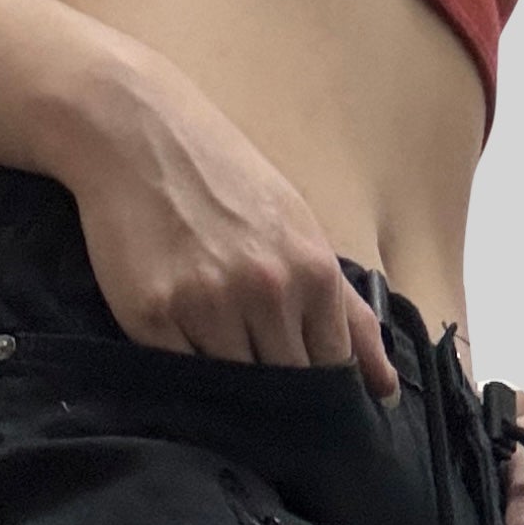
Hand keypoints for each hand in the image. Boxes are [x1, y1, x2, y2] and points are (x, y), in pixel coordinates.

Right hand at [23, 31, 399, 400]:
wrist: (137, 133)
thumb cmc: (226, 182)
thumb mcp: (302, 232)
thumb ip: (350, 314)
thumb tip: (386, 389)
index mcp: (312, 272)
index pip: (332, 369)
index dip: (322, 388)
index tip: (308, 390)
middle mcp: (265, 291)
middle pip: (286, 384)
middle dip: (279, 391)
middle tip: (258, 368)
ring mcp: (208, 306)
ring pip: (235, 387)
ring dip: (231, 383)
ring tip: (217, 343)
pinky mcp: (153, 317)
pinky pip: (181, 375)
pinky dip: (186, 368)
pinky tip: (182, 336)